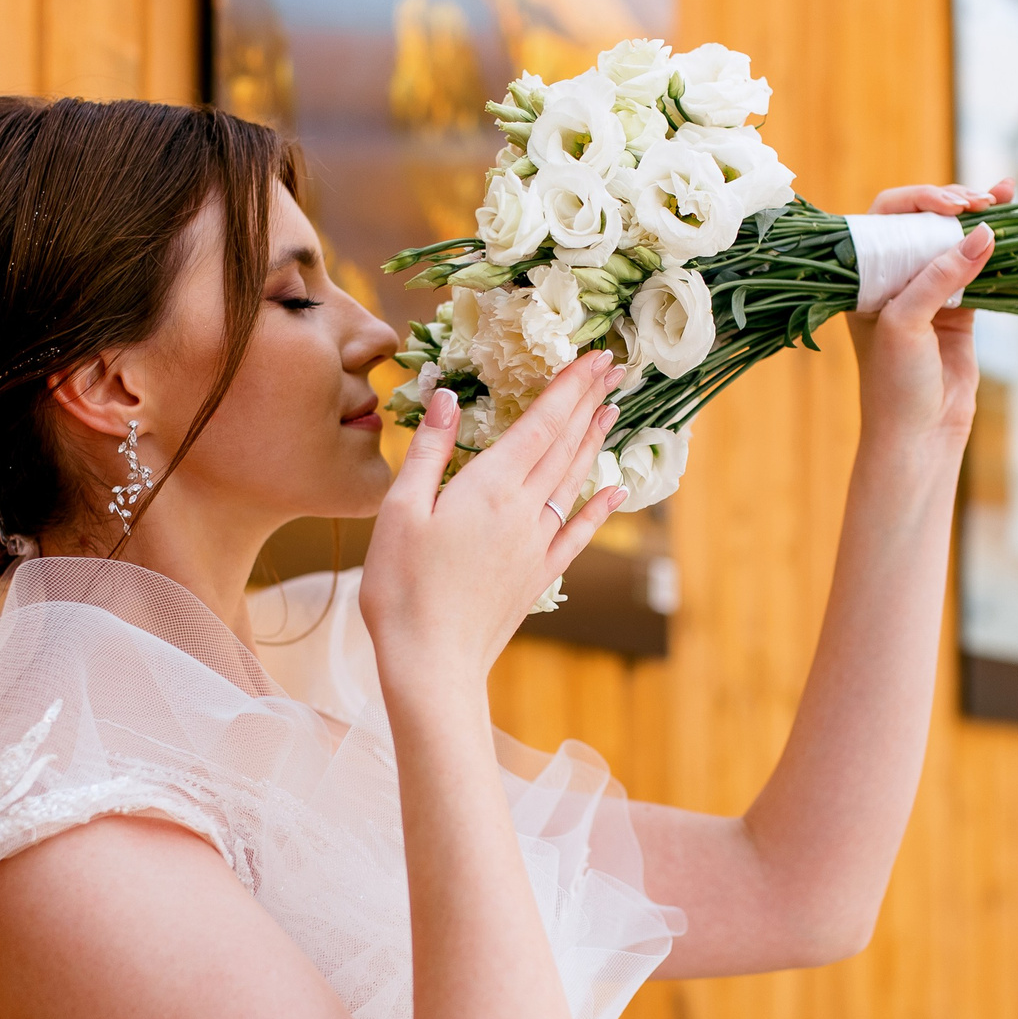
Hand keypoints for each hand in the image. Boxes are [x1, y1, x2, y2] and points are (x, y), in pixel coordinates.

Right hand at [361, 352, 627, 687]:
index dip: (569, 387)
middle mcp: (523, 511)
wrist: (431, 663)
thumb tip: (444, 396)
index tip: (593, 355)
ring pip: (574, 482)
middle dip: (589, 402)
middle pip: (564, 445)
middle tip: (614, 367)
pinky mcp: (538, 577)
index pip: (539, 423)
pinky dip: (600, 508)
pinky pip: (577, 534)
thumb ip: (427, 451)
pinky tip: (617, 490)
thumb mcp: (400, 510)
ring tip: (612, 410)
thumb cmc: (402, 588)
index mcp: (489, 488)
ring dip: (594, 442)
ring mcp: (536, 545)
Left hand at [847, 178, 1010, 455]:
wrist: (918, 436)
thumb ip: (941, 276)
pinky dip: (993, 246)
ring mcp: (928, 292)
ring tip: (1005, 194)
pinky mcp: (959, 310)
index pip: (887, 218)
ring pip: (953, 241)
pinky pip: (977, 268)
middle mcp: (893, 279)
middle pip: (923, 222)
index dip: (919, 201)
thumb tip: (984, 232)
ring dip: (977, 216)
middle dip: (952, 202)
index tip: (951, 204)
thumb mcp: (907, 322)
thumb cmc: (895, 382)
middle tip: (982, 199)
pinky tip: (1012, 222)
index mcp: (865, 277)